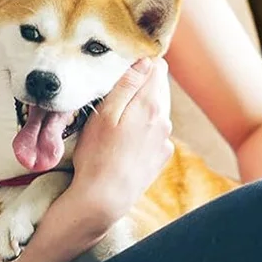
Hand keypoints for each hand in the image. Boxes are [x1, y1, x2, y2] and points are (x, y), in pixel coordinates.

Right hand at [62, 58, 174, 242]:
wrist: (104, 200)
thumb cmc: (96, 157)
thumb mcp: (103, 116)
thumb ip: (125, 85)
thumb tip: (144, 62)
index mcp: (149, 105)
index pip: (156, 67)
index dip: (139, 67)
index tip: (121, 77)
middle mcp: (164, 120)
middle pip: (157, 90)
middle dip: (138, 92)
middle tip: (112, 106)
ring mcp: (164, 141)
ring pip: (156, 114)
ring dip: (140, 115)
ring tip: (115, 131)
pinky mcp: (161, 158)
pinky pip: (154, 136)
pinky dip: (142, 136)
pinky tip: (124, 148)